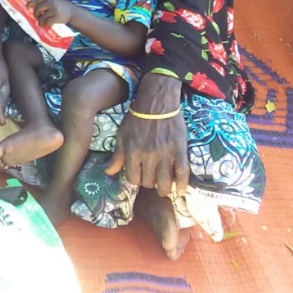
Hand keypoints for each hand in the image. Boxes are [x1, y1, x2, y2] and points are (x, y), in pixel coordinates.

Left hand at [28, 0, 72, 25]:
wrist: (73, 12)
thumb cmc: (62, 7)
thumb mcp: (54, 1)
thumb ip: (46, 3)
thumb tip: (35, 8)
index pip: (37, 0)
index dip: (30, 4)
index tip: (27, 7)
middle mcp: (50, 3)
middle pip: (38, 9)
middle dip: (35, 14)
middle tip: (37, 17)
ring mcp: (54, 10)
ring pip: (42, 17)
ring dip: (40, 21)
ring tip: (41, 23)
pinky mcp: (57, 17)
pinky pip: (47, 22)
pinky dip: (45, 24)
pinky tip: (46, 25)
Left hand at [105, 74, 187, 196]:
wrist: (156, 102)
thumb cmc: (136, 119)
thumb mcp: (122, 135)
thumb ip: (117, 156)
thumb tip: (109, 173)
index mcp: (133, 152)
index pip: (132, 179)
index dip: (136, 179)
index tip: (139, 175)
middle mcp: (149, 156)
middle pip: (149, 182)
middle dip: (149, 182)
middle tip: (152, 176)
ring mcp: (166, 154)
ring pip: (165, 182)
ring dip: (163, 187)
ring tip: (164, 185)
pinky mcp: (180, 150)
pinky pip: (183, 172)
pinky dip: (182, 184)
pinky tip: (181, 190)